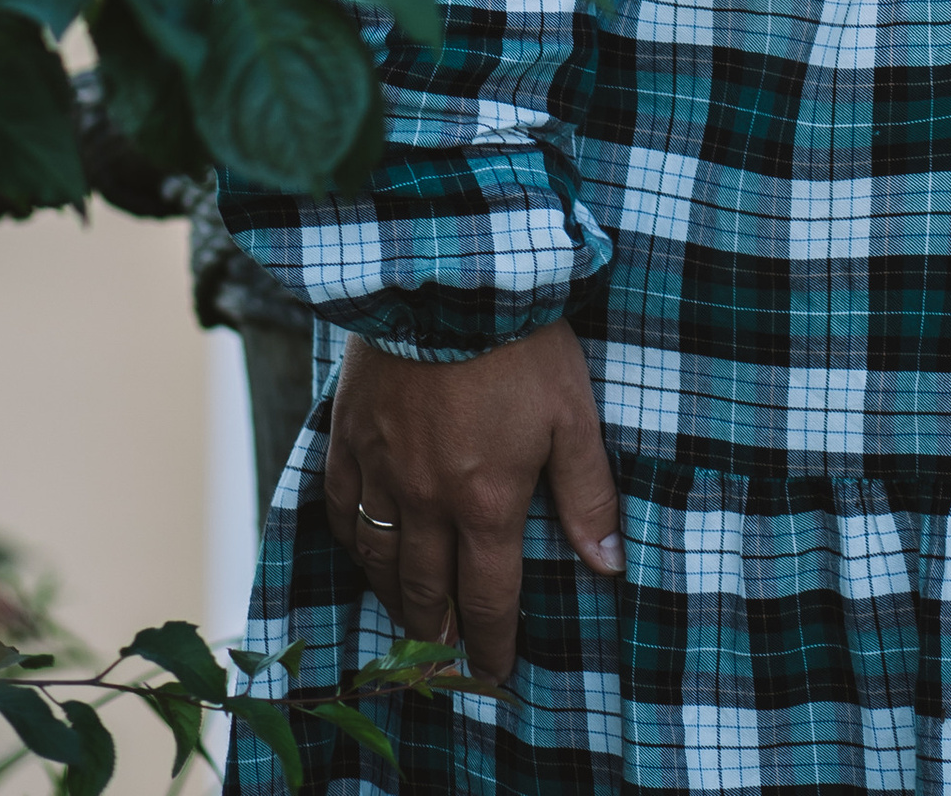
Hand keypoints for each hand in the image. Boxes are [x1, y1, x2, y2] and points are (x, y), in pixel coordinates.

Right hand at [324, 319, 618, 690]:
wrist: (448, 274)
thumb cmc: (521, 340)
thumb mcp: (574, 414)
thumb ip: (587, 495)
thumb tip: (608, 564)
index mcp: (486, 502)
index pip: (489, 598)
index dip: (490, 646)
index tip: (490, 676)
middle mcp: (426, 501)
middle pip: (427, 590)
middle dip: (437, 632)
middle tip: (441, 659)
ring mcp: (381, 469)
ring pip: (380, 559)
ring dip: (394, 598)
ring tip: (407, 617)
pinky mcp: (349, 434)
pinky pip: (341, 508)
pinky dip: (353, 542)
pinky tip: (363, 551)